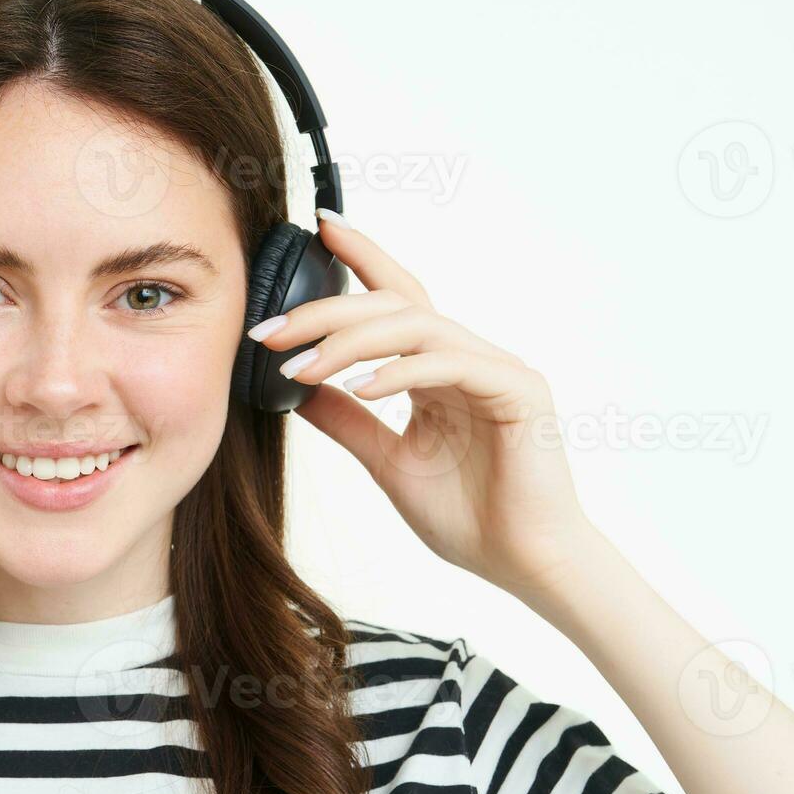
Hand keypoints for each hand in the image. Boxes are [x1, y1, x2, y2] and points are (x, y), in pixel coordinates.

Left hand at [266, 211, 604, 604]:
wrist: (524, 566)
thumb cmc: (469, 519)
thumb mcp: (388, 461)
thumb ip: (347, 420)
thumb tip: (296, 387)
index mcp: (439, 370)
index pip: (394, 300)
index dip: (359, 258)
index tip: (316, 228)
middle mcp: (468, 358)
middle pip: (394, 306)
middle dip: (325, 311)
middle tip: (268, 331)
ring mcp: (496, 369)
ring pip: (417, 326)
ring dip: (350, 342)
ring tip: (300, 367)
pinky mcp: (519, 390)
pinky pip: (450, 363)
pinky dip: (400, 371)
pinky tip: (359, 388)